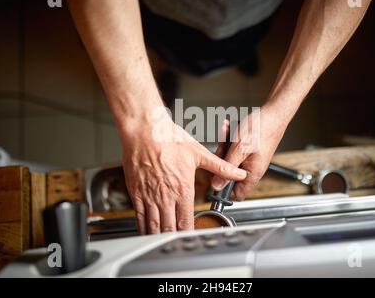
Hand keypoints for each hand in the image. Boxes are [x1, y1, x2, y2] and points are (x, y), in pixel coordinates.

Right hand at [120, 115, 246, 233]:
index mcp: (183, 188)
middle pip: (170, 227)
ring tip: (163, 242)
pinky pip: (139, 216)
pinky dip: (143, 227)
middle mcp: (166, 196)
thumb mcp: (199, 153)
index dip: (190, 232)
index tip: (192, 236)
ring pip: (154, 226)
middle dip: (174, 238)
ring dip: (159, 236)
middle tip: (177, 243)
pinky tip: (145, 231)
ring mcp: (149, 196)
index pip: (187, 220)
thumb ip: (220, 167)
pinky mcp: (136, 192)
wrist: (144, 131)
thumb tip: (238, 173)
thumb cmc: (169, 139)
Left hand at [211, 106, 285, 199]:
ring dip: (225, 144)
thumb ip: (226, 168)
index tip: (214, 177)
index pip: (236, 194)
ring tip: (226, 130)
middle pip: (229, 173)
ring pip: (230, 158)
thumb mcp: (239, 150)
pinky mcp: (249, 149)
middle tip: (221, 146)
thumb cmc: (261, 129)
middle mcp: (252, 169)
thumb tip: (216, 186)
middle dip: (222, 158)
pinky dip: (230, 137)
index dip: (223, 189)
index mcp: (252, 174)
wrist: (273, 112)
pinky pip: (234, 148)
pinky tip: (229, 127)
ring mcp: (250, 159)